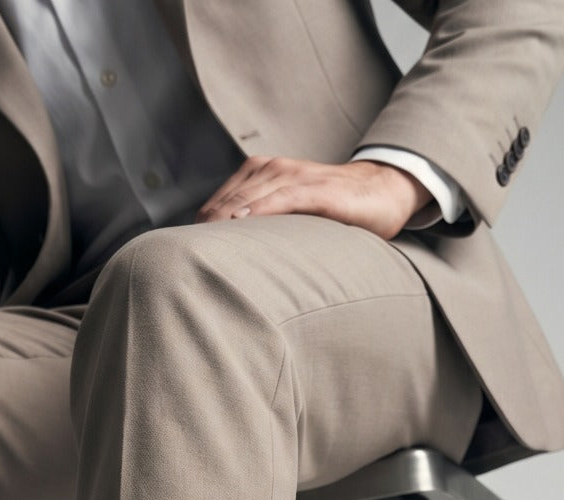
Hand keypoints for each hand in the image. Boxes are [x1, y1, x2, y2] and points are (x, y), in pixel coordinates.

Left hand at [196, 156, 431, 240]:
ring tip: (201, 253)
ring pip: (244, 199)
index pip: (215, 206)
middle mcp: (269, 170)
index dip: (199, 234)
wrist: (380, 191)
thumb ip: (260, 229)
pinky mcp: (315, 188)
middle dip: (203, 234)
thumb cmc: (332, 210)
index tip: (183, 262)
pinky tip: (240, 224)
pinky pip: (280, 198)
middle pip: (223, 204)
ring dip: (222, 225)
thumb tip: (227, 263)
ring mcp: (292, 176)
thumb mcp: (288, 216)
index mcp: (257, 176)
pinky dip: (258, 211)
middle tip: (184, 266)